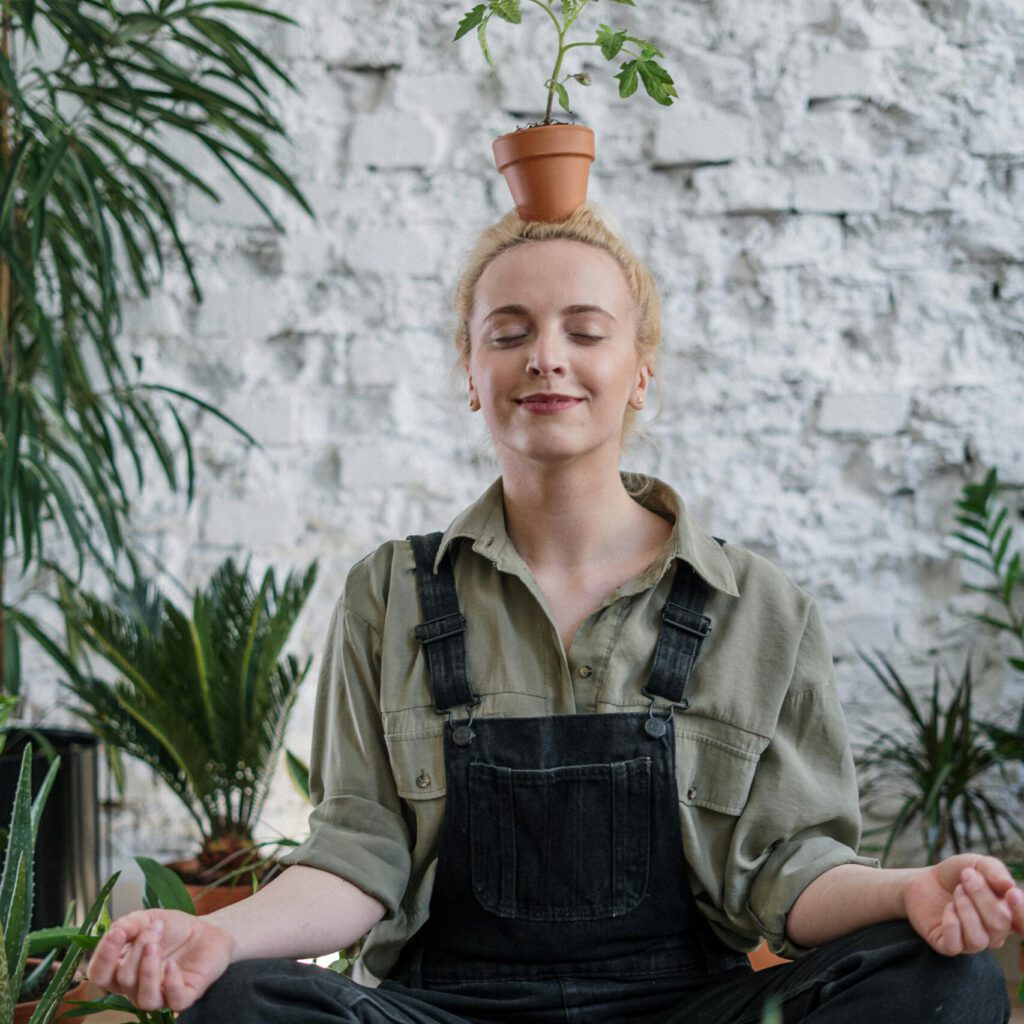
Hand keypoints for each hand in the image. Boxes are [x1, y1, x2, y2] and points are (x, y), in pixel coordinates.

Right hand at [87, 908, 234, 1011]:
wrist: (207, 929)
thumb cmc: (173, 929)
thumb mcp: (148, 919)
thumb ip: (129, 924)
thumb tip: (114, 931)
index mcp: (122, 971)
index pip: (100, 974)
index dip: (104, 956)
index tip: (116, 933)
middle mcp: (137, 988)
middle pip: (124, 979)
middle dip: (138, 949)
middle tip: (155, 927)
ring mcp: (161, 995)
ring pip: (145, 998)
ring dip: (148, 969)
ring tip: (156, 944)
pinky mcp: (185, 995)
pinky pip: (175, 1001)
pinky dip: (172, 983)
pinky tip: (173, 966)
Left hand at [903, 853, 1023, 955]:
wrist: (924, 880)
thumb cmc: (957, 875)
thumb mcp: (976, 864)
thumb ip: (994, 870)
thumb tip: (1009, 885)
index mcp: (1008, 916)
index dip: (1022, 913)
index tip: (1011, 893)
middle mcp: (994, 934)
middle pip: (999, 925)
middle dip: (981, 895)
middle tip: (967, 877)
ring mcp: (972, 943)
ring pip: (979, 938)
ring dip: (965, 907)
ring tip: (957, 891)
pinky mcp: (949, 946)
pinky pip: (955, 944)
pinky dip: (950, 922)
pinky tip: (948, 908)